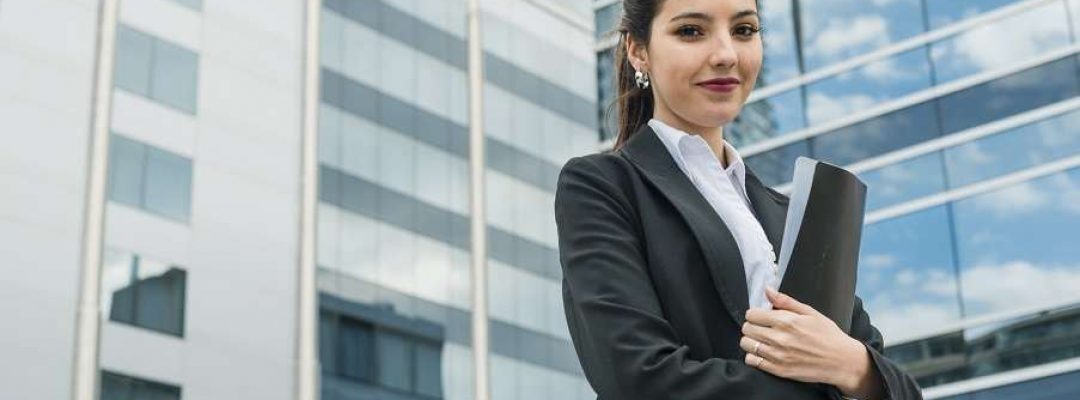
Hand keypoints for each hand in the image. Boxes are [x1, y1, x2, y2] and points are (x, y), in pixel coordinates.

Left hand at [740, 287, 882, 397]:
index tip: (761, 317)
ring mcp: (777, 355)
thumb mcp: (810, 312)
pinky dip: (754, 356)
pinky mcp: (778, 370)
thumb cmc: (828, 336)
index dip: (755, 314)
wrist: (842, 361)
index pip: (752, 314)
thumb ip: (785, 301)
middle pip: (747, 328)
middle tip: (762, 328)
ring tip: (762, 340)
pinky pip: (752, 361)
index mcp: (786, 321)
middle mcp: (779, 338)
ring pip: (746, 344)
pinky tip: (764, 353)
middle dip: (752, 326)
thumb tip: (768, 290)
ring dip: (751, 341)